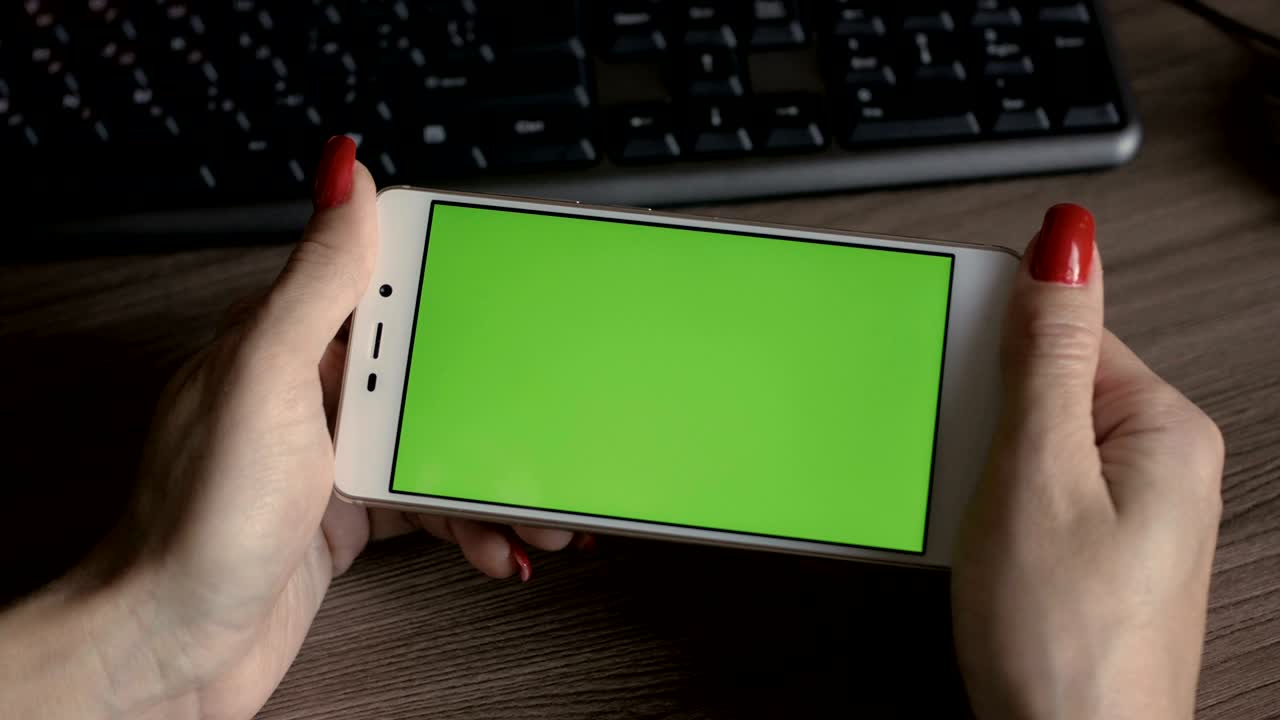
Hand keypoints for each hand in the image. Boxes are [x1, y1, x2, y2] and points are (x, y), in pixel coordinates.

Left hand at [0, 137, 576, 719]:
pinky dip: (470, 523)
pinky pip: (429, 501)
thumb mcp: (266, 380)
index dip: (448, 275)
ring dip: (495, 474)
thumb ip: (316, 281)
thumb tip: (344, 171)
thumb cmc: (199, 522)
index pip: (380, 278)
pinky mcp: (348, 513)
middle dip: (497, 396)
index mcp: (286, 339)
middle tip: (548, 417)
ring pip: (438, 441)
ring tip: (538, 507)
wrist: (173, 650)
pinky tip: (493, 543)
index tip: (512, 281)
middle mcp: (309, 390)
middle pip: (428, 368)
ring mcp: (330, 454)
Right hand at [952, 205, 1224, 718]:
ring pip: (1030, 439)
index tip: (952, 369)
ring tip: (977, 520)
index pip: (1072, 328)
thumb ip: (1046, 355)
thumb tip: (1067, 244)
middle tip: (972, 470)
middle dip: (987, 414)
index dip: (995, 345)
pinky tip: (982, 539)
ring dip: (983, 462)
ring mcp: (1129, 509)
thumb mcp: (1036, 474)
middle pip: (1049, 383)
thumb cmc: (1065, 642)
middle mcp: (1160, 463)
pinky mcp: (1093, 546)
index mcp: (1165, 428)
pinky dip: (992, 500)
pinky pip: (1032, 487)